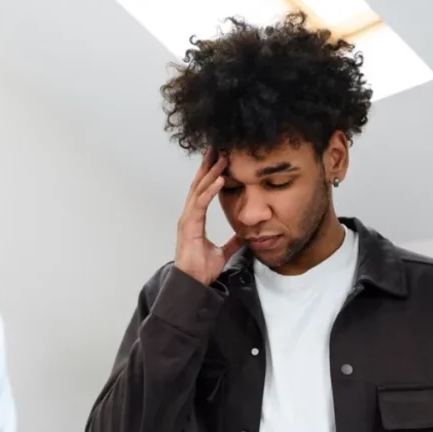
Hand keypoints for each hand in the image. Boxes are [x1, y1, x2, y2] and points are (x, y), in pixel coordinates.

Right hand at [175, 148, 243, 285]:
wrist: (193, 283)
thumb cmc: (201, 269)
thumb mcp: (222, 253)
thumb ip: (231, 243)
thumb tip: (244, 238)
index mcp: (194, 220)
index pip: (202, 192)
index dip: (209, 175)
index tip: (218, 160)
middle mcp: (189, 216)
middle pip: (198, 185)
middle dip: (207, 166)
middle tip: (216, 148)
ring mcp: (188, 220)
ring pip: (199, 190)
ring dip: (211, 173)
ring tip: (222, 158)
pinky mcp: (190, 226)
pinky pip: (200, 204)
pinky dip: (210, 191)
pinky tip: (221, 179)